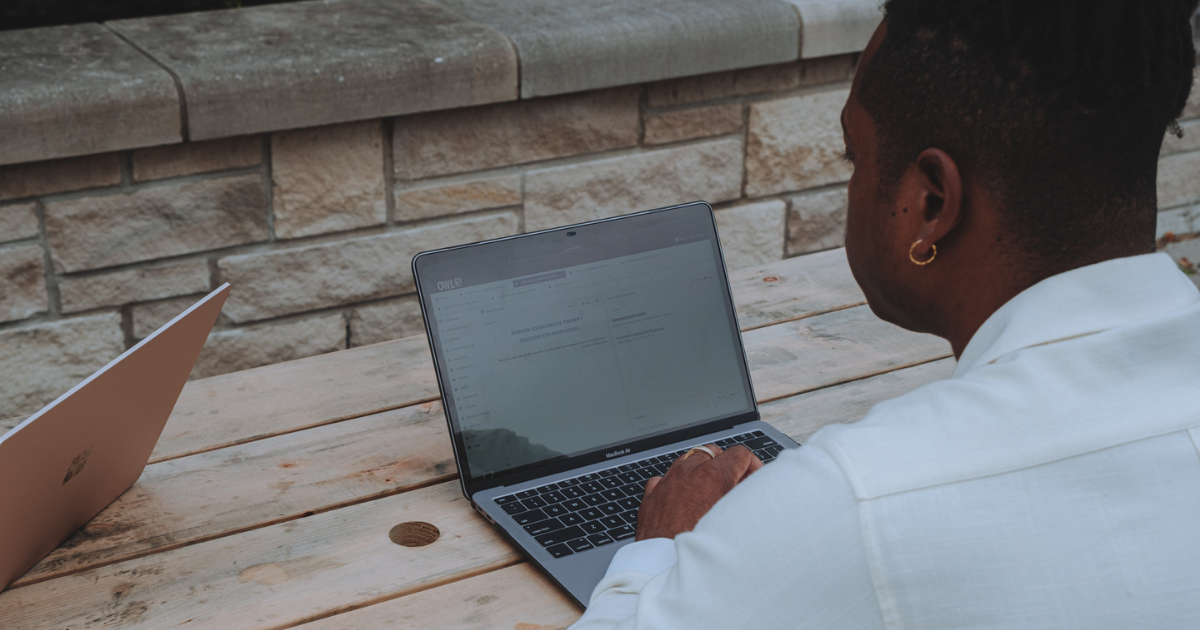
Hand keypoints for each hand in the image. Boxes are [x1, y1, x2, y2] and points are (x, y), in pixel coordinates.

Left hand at [635, 444, 762, 540]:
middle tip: (735, 484)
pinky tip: (683, 500)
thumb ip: (744, 495)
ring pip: (688, 461)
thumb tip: (752, 487)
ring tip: (710, 492)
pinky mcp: (652, 496)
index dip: (752, 465)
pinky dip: (677, 484)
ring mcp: (667, 481)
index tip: (755, 477)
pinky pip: (666, 479)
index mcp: (712, 475)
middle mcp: (687, 472)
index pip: (739, 454)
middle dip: (726, 464)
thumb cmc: (701, 548)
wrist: (664, 566)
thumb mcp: (735, 518)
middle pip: (713, 452)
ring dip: (701, 471)